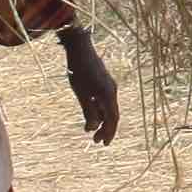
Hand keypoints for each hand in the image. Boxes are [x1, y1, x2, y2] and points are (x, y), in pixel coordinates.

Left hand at [60, 26, 120, 146]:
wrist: (80, 48)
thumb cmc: (79, 70)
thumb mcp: (81, 94)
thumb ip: (88, 111)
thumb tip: (92, 128)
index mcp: (108, 94)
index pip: (112, 119)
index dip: (109, 132)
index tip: (103, 144)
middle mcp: (112, 91)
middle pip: (112, 115)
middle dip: (105, 129)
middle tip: (96, 141)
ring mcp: (109, 86)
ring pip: (108, 108)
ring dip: (101, 120)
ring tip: (91, 131)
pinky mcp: (103, 82)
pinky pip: (105, 101)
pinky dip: (100, 111)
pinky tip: (91, 116)